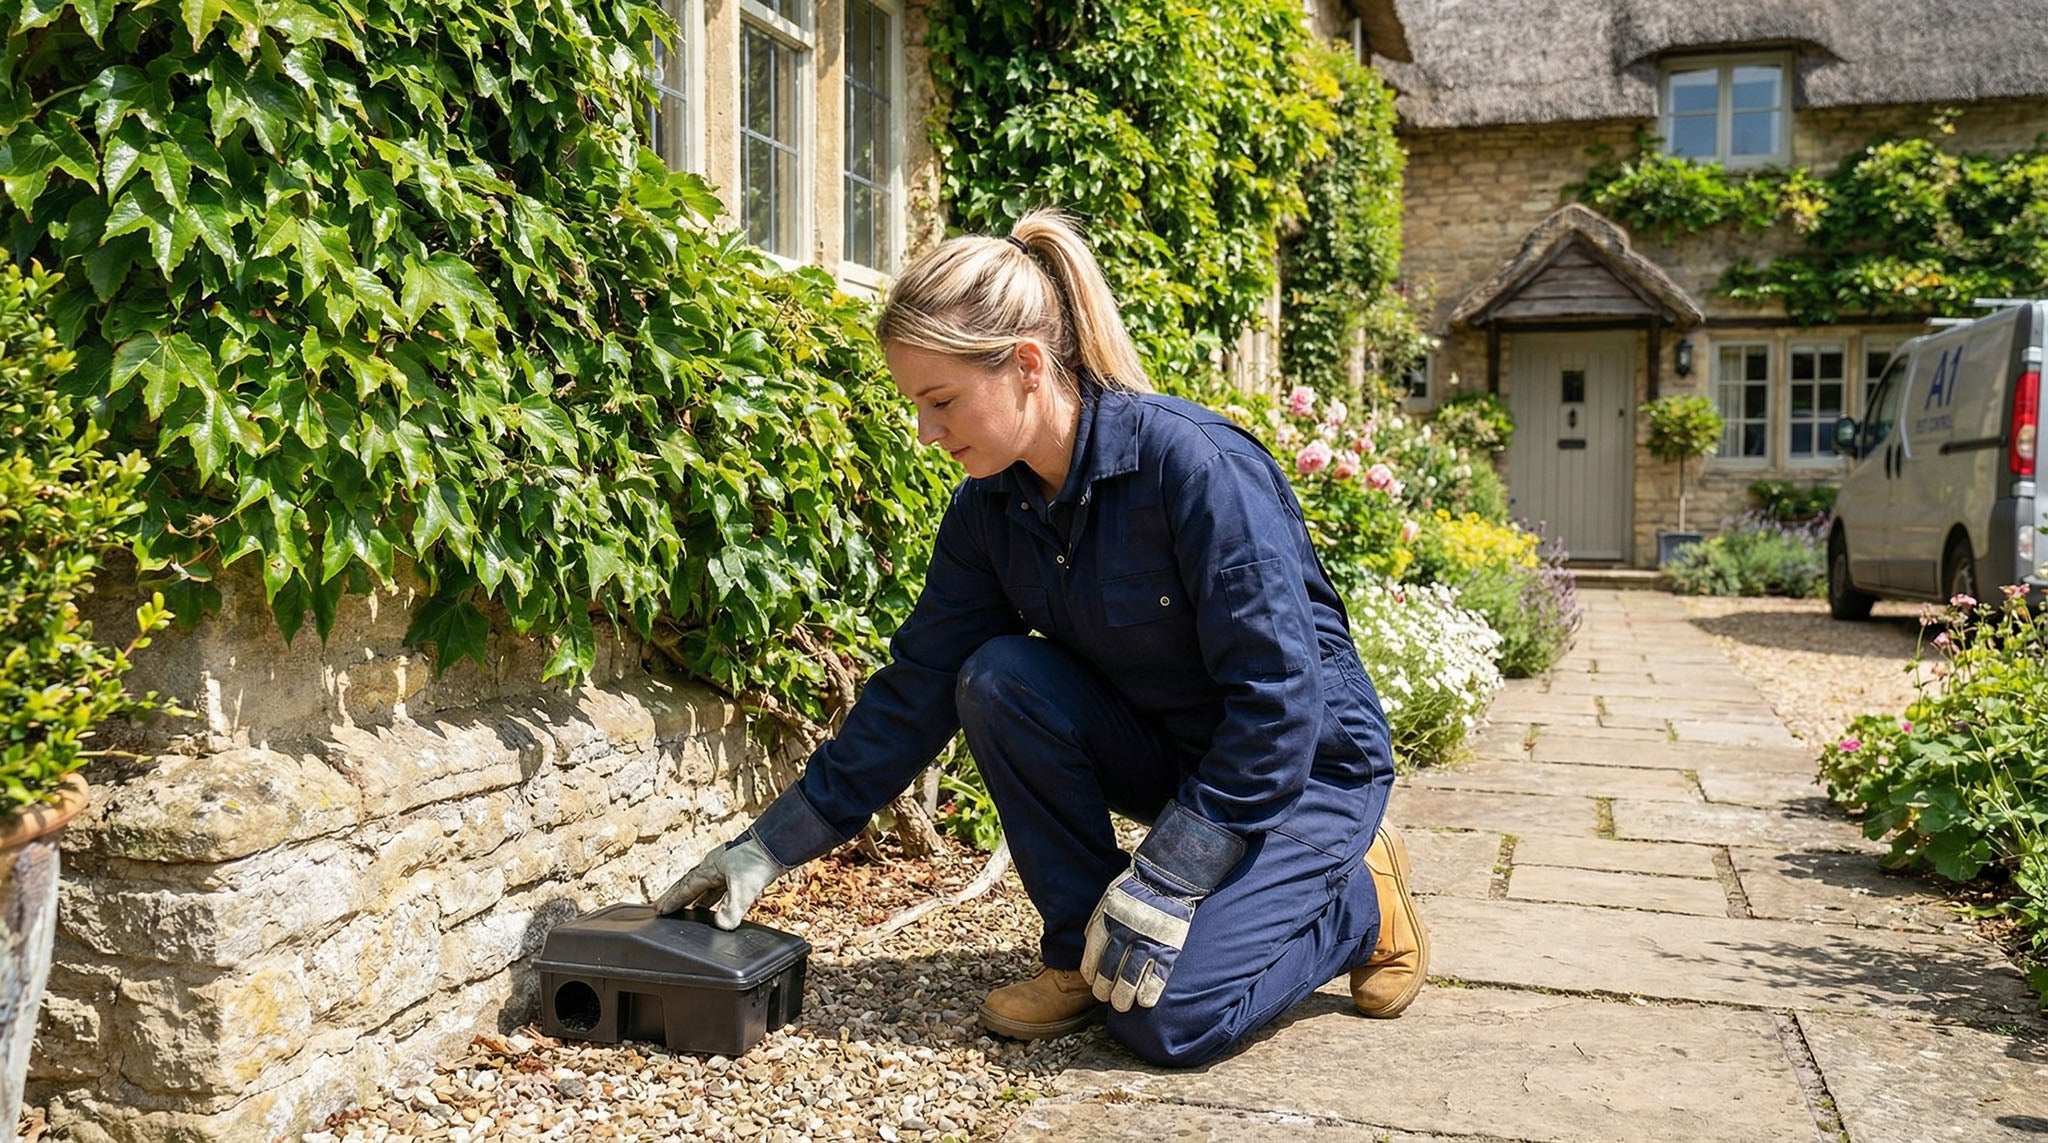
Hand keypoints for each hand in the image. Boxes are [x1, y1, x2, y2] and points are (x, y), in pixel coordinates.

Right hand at [653, 833, 787, 929]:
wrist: (779, 843)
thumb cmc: (758, 859)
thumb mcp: (743, 888)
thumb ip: (732, 908)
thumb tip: (722, 926)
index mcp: (710, 868)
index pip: (686, 887)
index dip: (673, 899)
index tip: (660, 909)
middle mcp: (715, 866)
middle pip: (691, 884)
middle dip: (678, 897)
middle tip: (664, 907)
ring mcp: (727, 867)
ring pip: (707, 886)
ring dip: (697, 898)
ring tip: (689, 910)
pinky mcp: (741, 870)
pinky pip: (721, 887)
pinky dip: (715, 897)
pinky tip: (720, 905)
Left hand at [1081, 865, 1197, 1010]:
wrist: (1165, 879)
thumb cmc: (1134, 891)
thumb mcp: (1107, 902)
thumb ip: (1098, 925)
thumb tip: (1090, 950)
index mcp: (1106, 923)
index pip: (1092, 960)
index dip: (1092, 976)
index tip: (1094, 982)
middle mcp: (1124, 934)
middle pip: (1109, 973)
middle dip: (1105, 991)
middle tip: (1107, 997)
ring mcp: (1147, 943)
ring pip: (1130, 980)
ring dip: (1124, 997)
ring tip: (1122, 1004)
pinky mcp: (1168, 949)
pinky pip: (1156, 978)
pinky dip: (1149, 993)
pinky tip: (1144, 1001)